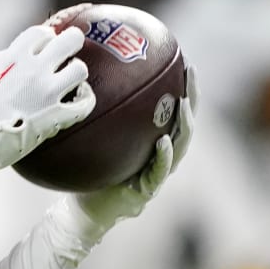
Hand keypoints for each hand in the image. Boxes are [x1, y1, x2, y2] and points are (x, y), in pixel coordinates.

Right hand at [0, 25, 94, 175]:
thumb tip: (10, 55)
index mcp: (13, 57)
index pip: (42, 32)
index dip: (46, 37)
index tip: (44, 45)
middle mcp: (34, 70)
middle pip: (71, 40)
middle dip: (73, 42)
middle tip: (70, 50)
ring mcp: (47, 93)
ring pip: (81, 70)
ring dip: (77, 73)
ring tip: (71, 80)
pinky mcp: (55, 117)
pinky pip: (84, 104)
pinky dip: (85, 100)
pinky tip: (80, 100)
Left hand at [73, 65, 197, 230]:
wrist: (81, 209)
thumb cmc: (86, 169)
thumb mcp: (91, 135)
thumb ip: (94, 112)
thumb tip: (77, 75)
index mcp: (150, 139)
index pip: (171, 108)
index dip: (182, 86)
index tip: (184, 60)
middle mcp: (159, 154)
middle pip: (184, 122)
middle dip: (191, 96)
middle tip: (191, 73)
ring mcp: (156, 174)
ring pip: (180, 146)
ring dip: (184, 124)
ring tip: (183, 105)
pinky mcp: (146, 192)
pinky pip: (159, 173)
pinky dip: (164, 157)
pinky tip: (163, 142)